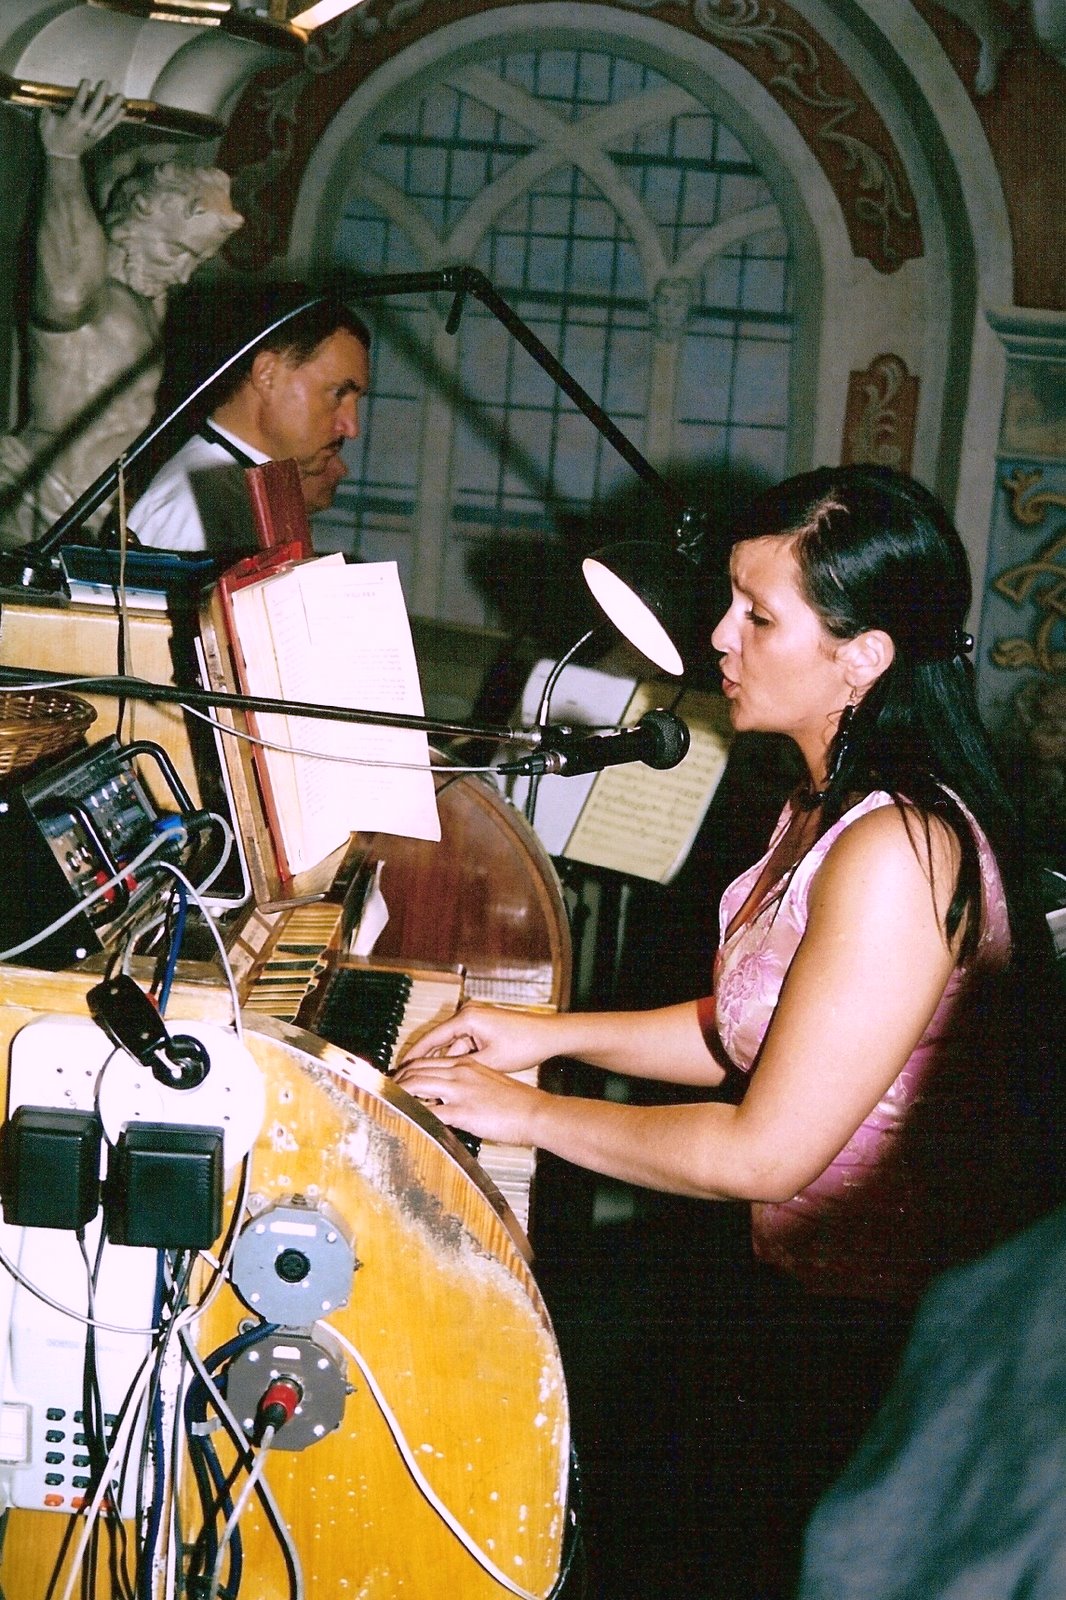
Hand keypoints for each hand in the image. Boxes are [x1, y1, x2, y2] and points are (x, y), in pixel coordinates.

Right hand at [40, 79, 124, 159]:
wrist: (63, 158)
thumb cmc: (52, 138)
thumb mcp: (45, 123)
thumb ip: (48, 110)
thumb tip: (51, 98)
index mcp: (71, 121)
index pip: (79, 103)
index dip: (83, 92)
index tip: (87, 80)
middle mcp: (85, 126)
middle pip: (95, 108)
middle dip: (101, 95)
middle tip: (107, 82)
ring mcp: (94, 132)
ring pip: (106, 118)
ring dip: (114, 106)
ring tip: (121, 95)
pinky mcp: (99, 137)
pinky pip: (109, 127)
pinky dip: (117, 119)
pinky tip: (123, 110)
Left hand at [393, 1053, 543, 1145]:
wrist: (537, 1111)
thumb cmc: (519, 1101)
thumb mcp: (490, 1082)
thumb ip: (468, 1085)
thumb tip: (452, 1097)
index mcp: (467, 1064)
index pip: (427, 1061)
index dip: (407, 1070)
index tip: (397, 1080)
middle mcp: (460, 1072)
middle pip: (416, 1070)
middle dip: (396, 1081)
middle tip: (384, 1091)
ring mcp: (460, 1091)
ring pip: (416, 1085)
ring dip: (398, 1094)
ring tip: (387, 1103)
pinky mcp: (463, 1111)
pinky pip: (429, 1112)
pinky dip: (413, 1115)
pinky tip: (405, 1120)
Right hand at [397, 1002, 558, 1074]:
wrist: (550, 1035)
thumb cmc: (525, 1044)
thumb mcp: (489, 1062)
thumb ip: (460, 1070)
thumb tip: (438, 1083)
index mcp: (466, 1017)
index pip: (430, 1039)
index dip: (413, 1057)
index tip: (398, 1071)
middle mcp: (467, 1014)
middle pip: (438, 1042)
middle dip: (424, 1063)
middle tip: (406, 1081)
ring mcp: (475, 1019)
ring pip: (451, 1046)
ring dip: (442, 1065)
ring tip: (425, 1084)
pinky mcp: (482, 1027)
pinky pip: (462, 1045)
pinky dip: (456, 1060)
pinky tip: (447, 1078)